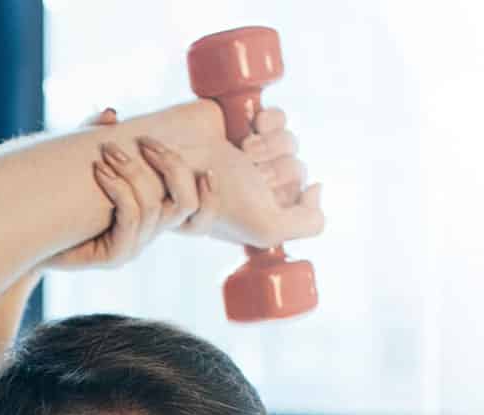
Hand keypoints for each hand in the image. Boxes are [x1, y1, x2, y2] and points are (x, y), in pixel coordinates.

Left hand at [46, 110, 217, 271]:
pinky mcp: (112, 256)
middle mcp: (148, 233)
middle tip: (145, 140)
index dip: (211, 191)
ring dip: (133, 172)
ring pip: (153, 207)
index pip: (199, 208)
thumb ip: (97, 137)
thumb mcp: (80, 162)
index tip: (205, 159)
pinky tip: (97, 172)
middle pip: (185, 203)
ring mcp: (132, 248)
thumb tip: (111, 113)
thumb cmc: (54, 200)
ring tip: (107, 151)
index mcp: (152, 213)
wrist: (26, 236)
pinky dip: (117, 190)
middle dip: (171, 165)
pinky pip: (129, 219)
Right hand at [196, 104, 324, 248]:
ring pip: (291, 141)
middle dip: (274, 166)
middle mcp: (260, 185)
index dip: (287, 190)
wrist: (165, 161)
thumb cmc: (211, 198)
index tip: (262, 190)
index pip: (303, 195)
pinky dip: (272, 119)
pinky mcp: (245, 122)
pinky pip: (279, 117)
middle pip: (298, 166)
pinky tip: (251, 126)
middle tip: (244, 170)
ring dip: (270, 144)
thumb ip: (307, 223)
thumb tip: (318, 188)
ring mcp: (254, 153)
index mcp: (264, 212)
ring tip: (240, 150)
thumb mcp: (265, 228)